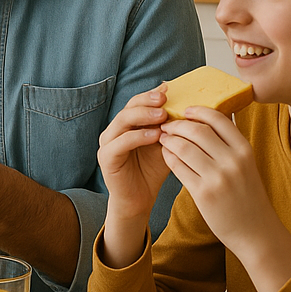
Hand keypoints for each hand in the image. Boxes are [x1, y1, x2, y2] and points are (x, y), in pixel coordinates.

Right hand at [97, 88, 173, 222]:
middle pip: (128, 108)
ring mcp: (107, 143)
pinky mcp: (106, 157)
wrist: (139, 200)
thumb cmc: (152, 172)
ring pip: (122, 121)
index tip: (169, 91)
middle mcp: (114, 130)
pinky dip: (138, 137)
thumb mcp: (164, 144)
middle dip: (147, 101)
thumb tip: (184, 104)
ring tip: (162, 115)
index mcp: (126, 125)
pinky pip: (121, 142)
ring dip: (143, 116)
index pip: (136, 102)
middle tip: (165, 100)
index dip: (151, 95)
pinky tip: (154, 136)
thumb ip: (169, 127)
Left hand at [158, 107, 274, 252]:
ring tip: (163, 138)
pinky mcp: (203, 193)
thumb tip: (207, 118)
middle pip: (196, 130)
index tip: (185, 110)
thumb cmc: (247, 195)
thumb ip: (229, 144)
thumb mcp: (246, 165)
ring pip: (183, 147)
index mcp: (244, 150)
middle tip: (167, 124)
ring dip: (169, 139)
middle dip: (177, 124)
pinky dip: (168, 156)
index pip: (218, 119)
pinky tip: (165, 154)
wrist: (255, 232)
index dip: (198, 111)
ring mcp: (217, 178)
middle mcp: (233, 161)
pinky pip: (178, 167)